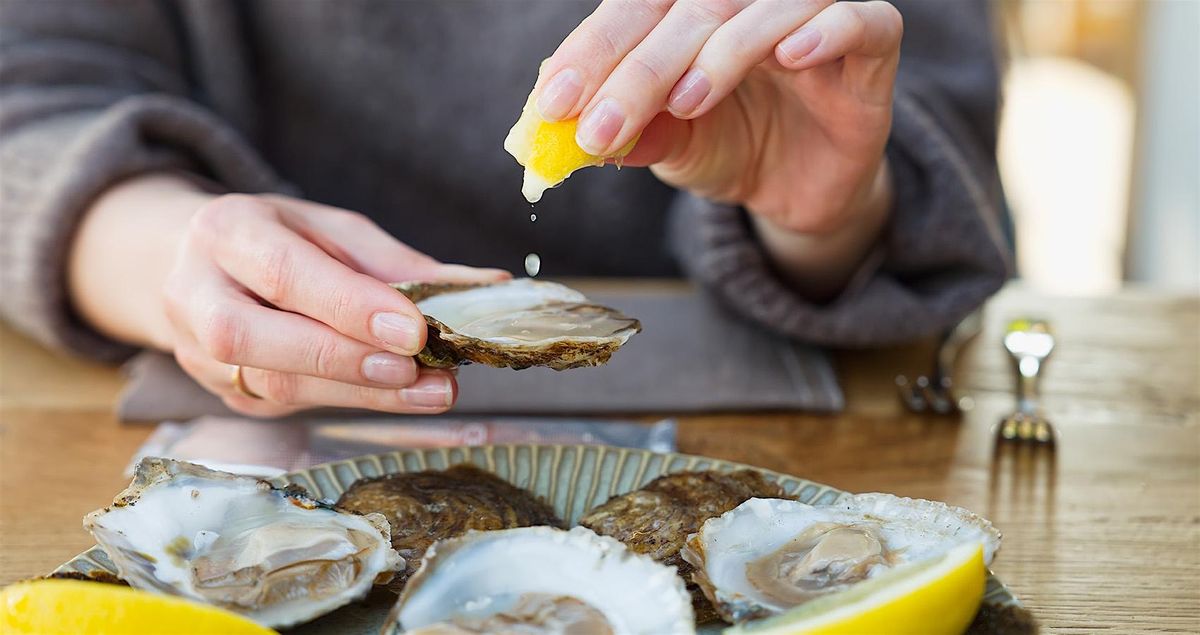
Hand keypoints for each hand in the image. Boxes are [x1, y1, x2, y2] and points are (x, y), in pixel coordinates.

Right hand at [161, 193, 509, 416]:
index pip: (285, 274)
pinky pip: (288, 404)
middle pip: (259, 339)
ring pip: (275, 384)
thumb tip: (487, 286)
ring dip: (362, 394)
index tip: (414, 329)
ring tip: (432, 390)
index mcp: (227, 233)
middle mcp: (197, 294)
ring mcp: (201, 354)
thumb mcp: (334, 230)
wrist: (190, 264)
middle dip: (346, 359)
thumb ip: (399, 263)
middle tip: (419, 369)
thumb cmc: (277, 240)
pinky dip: (351, 401)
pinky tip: (400, 396)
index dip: (350, 306)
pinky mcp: (226, 394)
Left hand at [535, 0, 900, 287]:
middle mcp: (745, 0)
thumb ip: (631, 131)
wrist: (804, 187)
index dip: (591, 53)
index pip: (633, 11)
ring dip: (720, 53)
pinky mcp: (872, 44)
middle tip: (601, 127)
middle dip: (639, 71)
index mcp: (688, 11)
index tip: (554, 104)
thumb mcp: (673, 147)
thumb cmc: (735, 147)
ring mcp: (811, 15)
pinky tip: (790, 59)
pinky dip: (825, 32)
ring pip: (765, 8)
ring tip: (686, 103)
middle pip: (689, 9)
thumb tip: (563, 128)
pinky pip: (859, 19)